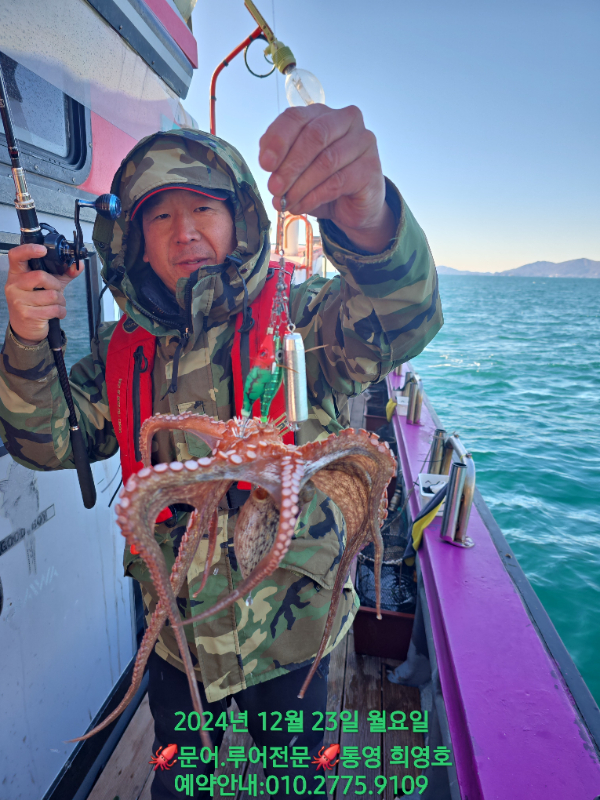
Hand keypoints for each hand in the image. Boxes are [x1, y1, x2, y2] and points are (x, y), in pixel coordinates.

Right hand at [4, 243, 82, 344]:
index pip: (16, 255)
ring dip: (60, 300)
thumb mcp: (48, 284)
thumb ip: (63, 273)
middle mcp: (14, 285)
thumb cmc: (36, 302)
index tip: (43, 250)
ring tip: (56, 304)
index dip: (29, 250)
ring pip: (51, 295)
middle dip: (56, 285)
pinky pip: (53, 309)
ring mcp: (18, 300)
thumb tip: (77, 265)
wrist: (26, 327)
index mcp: (17, 273)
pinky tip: (57, 313)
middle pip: (40, 276)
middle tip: (56, 291)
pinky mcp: (27, 314)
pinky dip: (61, 311)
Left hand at [259, 104, 394, 252]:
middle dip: (289, 165)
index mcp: (322, 113)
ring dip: (300, 185)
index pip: (296, 116)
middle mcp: (346, 120)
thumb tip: (268, 162)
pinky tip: (302, 206)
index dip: (278, 140)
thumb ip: (281, 158)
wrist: (352, 206)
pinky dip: (314, 196)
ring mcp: (363, 142)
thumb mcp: (296, 167)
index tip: (265, 164)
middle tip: (274, 188)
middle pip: (314, 136)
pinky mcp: (371, 168)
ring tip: (286, 202)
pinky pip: (338, 181)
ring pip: (326, 161)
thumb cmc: (322, 181)